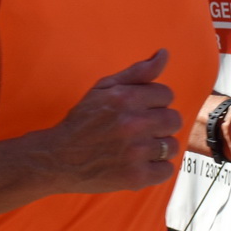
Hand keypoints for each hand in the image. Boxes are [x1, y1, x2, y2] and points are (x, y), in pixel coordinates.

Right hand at [36, 50, 185, 193]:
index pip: (166, 94)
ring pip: (172, 145)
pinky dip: (155, 169)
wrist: (57, 158)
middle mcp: (133, 123)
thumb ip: (137, 72)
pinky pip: (167, 170)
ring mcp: (135, 152)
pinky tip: (137, 163)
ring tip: (137, 148)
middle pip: (173, 119)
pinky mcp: (136, 176)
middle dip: (158, 124)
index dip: (153, 102)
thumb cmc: (82, 121)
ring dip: (158, 147)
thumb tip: (164, 54)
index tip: (138, 111)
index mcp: (125, 98)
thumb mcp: (103, 88)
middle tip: (138, 130)